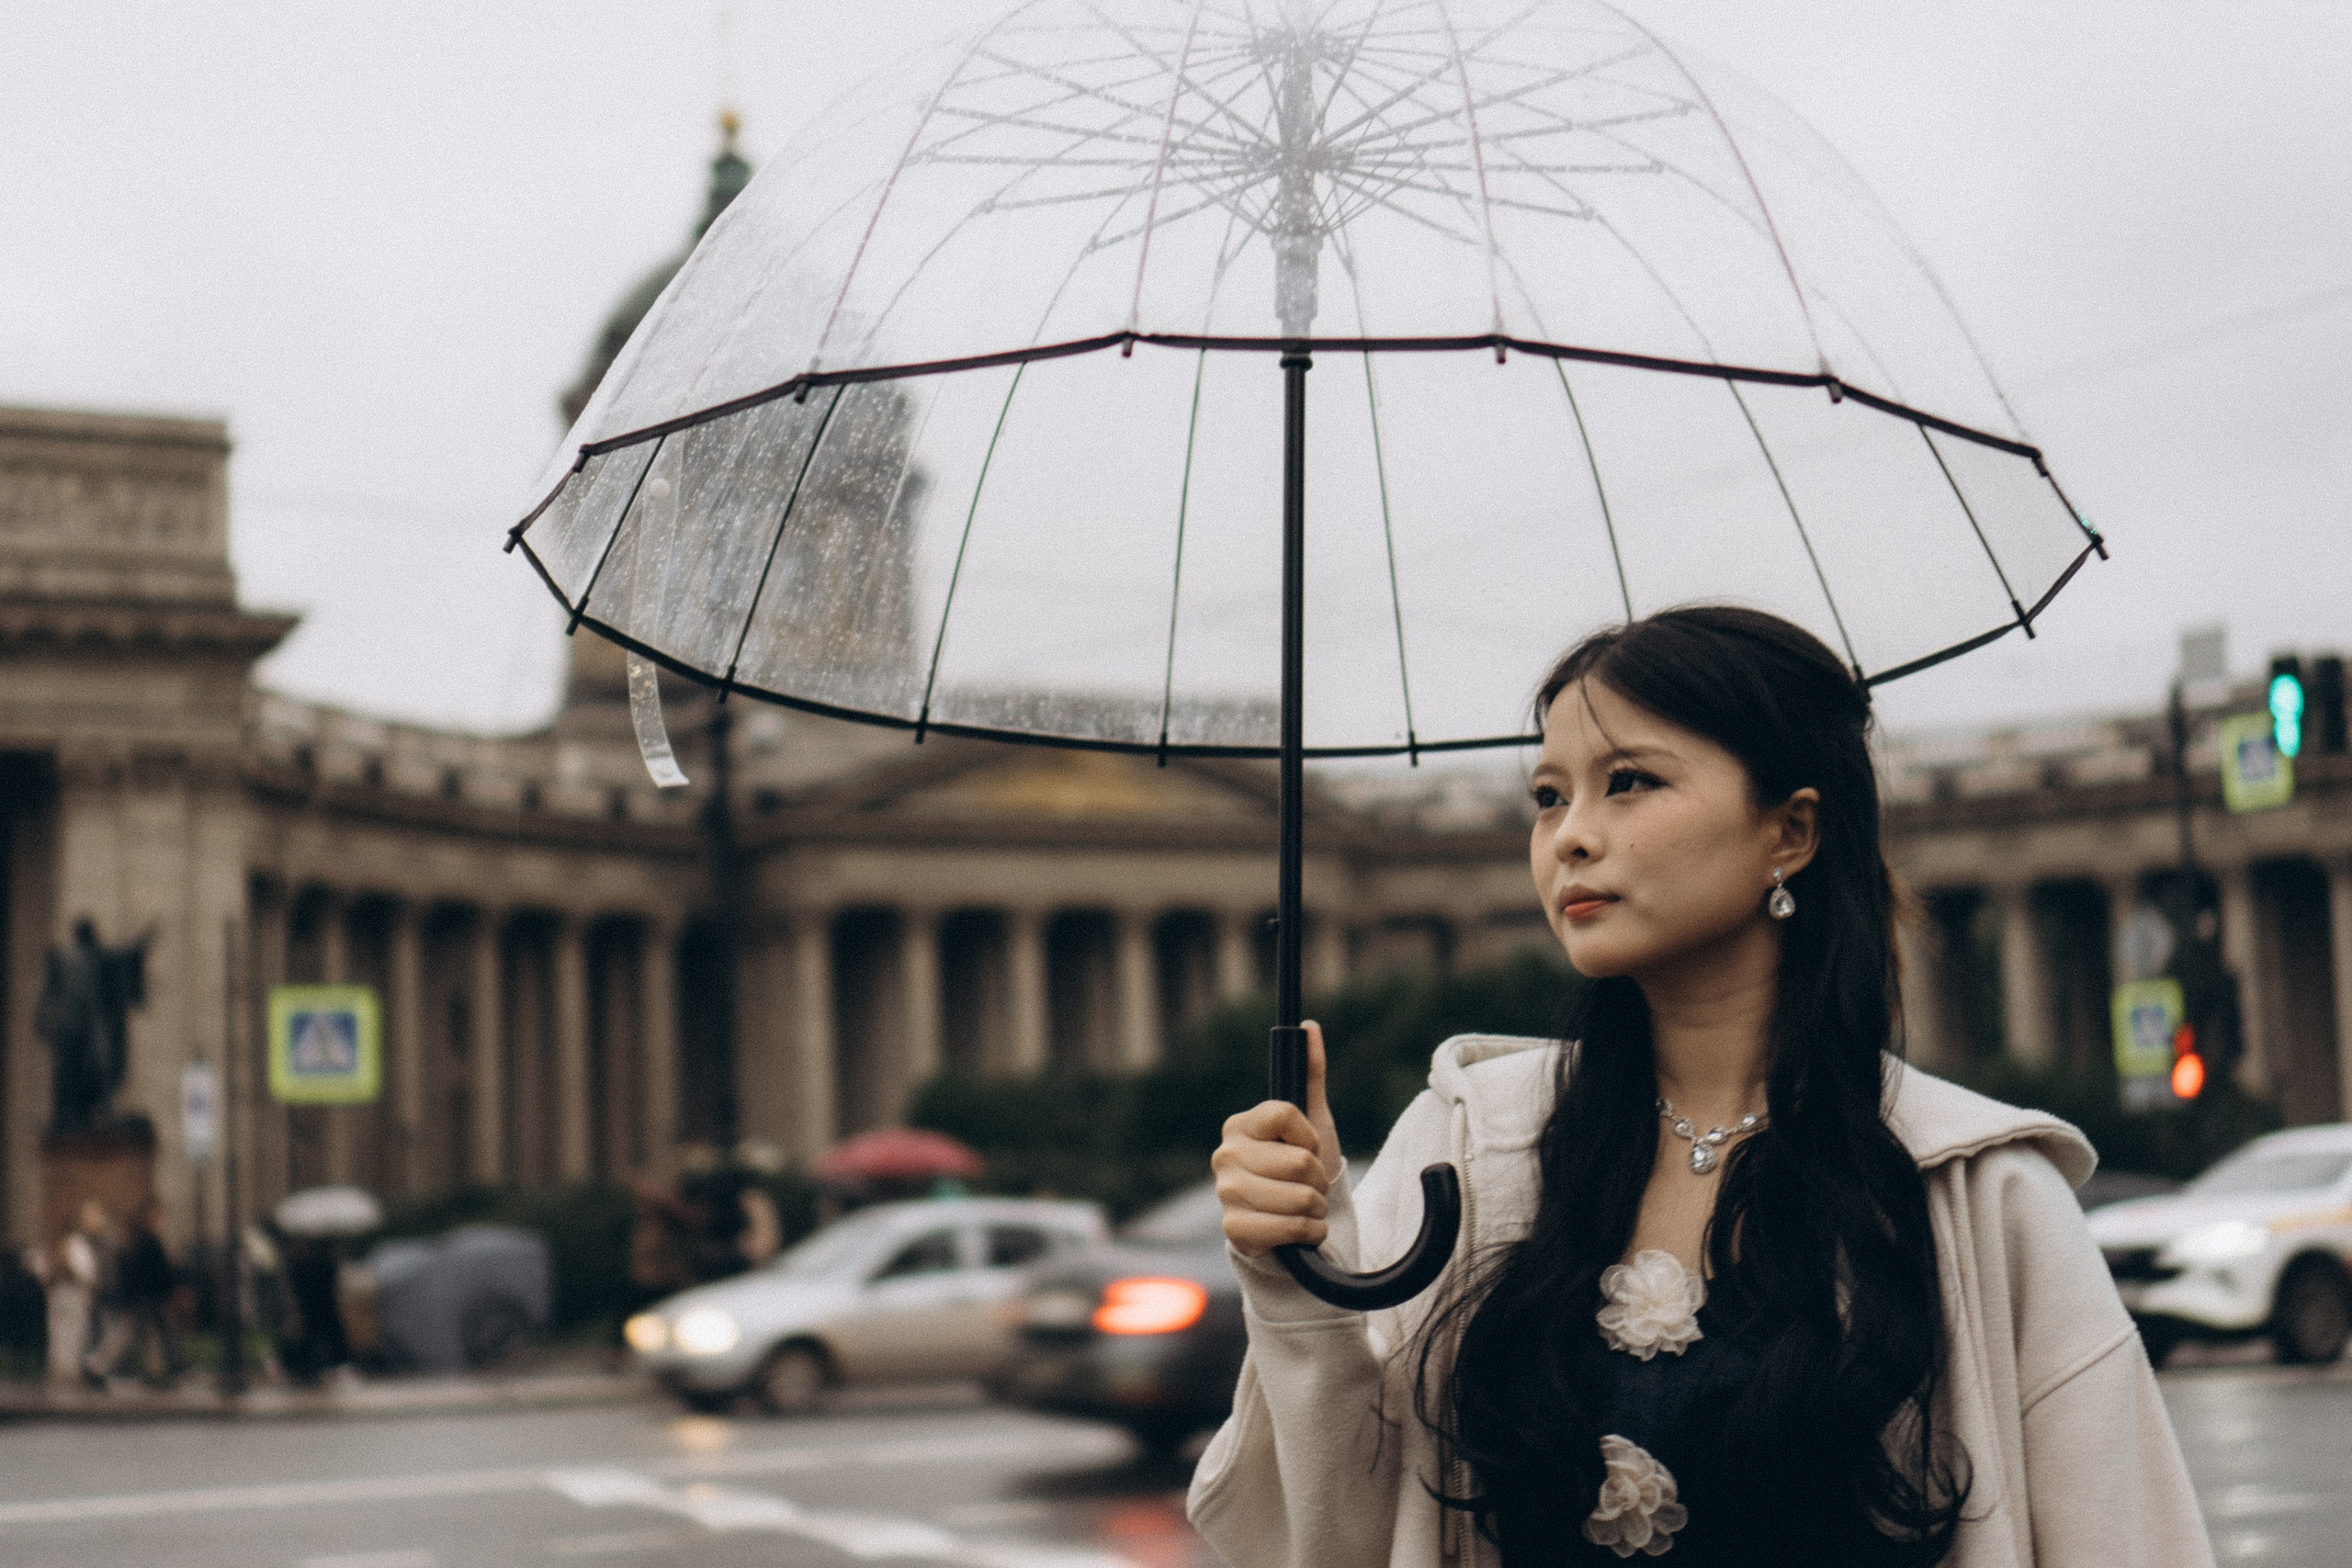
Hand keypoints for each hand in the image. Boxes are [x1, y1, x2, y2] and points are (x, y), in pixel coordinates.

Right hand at [1213, 1019, 1344, 1257]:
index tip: (1308, 1146)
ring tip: (1305, 1207)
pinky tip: (1300, 1230)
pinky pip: (1292, 1229)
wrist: (1291, 1222)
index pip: (1284, 1114)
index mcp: (1240, 1125)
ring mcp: (1227, 1194)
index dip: (1308, 1134)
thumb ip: (1310, 1073)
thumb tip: (1309, 1026)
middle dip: (1317, 1178)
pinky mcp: (1235, 1230)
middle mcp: (1226, 1156)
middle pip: (1299, 1162)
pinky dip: (1310, 1232)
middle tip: (1308, 1184)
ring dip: (1316, 1208)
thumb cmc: (1300, 1167)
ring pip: (1300, 1198)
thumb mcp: (1312, 1121)